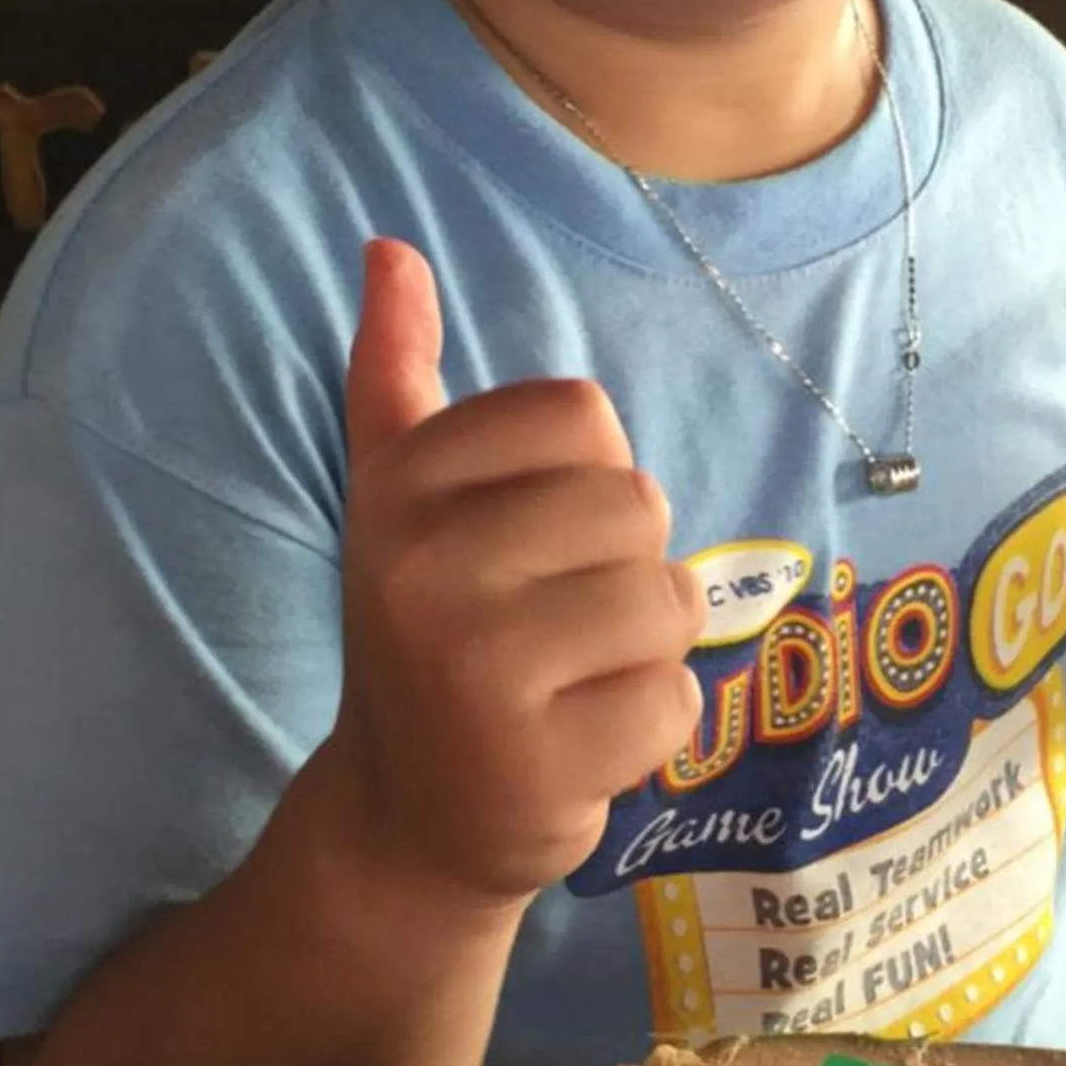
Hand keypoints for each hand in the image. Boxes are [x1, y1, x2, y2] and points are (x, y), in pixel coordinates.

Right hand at [326, 239, 705, 911]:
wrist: (405, 818)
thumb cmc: (427, 632)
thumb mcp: (397, 498)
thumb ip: (396, 372)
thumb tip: (389, 248)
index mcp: (401, 487)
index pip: (583, 414)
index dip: (584, 478)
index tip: (522, 541)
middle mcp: (424, 569)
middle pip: (638, 504)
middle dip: (622, 568)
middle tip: (550, 627)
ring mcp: (476, 671)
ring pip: (668, 601)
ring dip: (644, 649)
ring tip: (570, 682)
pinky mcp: (537, 765)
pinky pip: (677, 701)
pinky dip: (651, 728)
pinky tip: (579, 746)